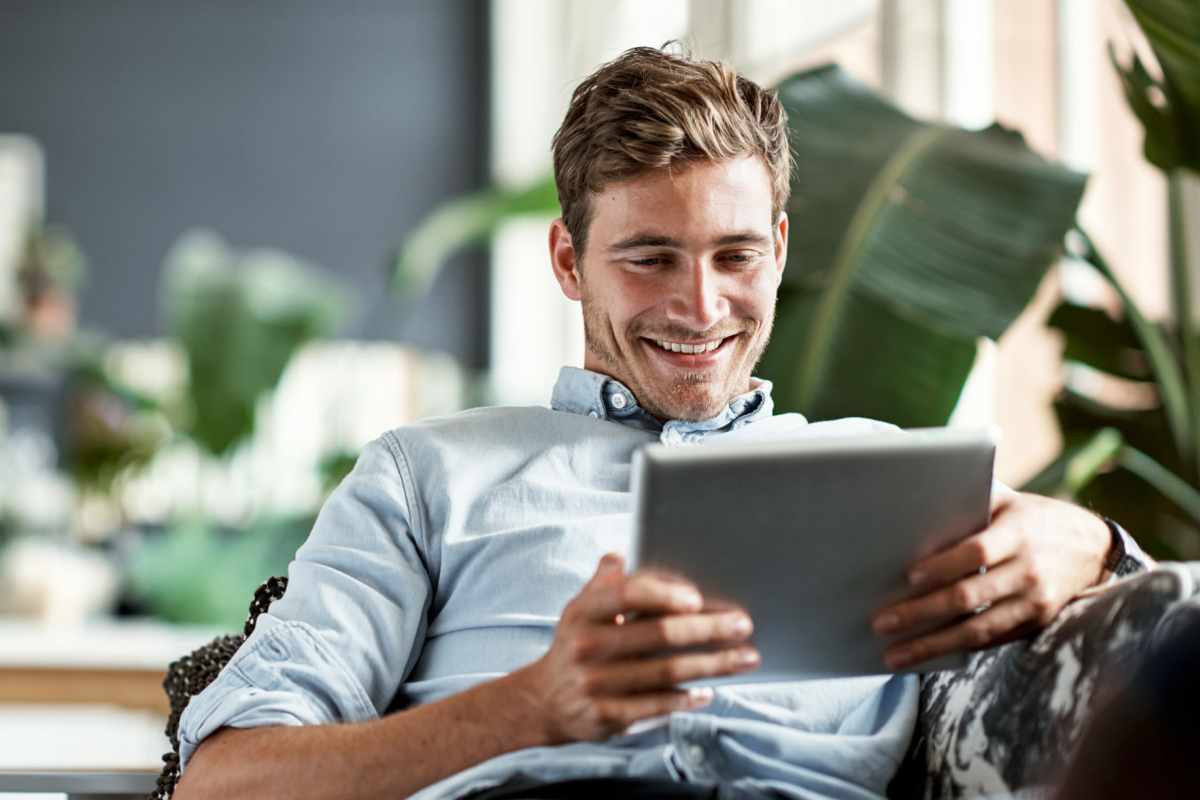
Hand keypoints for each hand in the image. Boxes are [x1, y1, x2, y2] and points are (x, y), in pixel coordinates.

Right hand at [518, 553, 758, 743]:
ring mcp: (596, 683)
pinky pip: (655, 706)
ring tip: (745, 657)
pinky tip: (710, 691)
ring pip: (665, 672)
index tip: (696, 597)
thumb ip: (605, 583)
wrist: (543, 699)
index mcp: (583, 612)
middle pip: (657, 635)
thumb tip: (619, 555)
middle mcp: (587, 646)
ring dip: (711, 664)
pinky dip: (686, 698)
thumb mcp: (581, 608)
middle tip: (742, 624)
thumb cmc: (576, 644)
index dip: (662, 594)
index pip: (625, 596)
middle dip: (706, 629)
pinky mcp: (606, 716)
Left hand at [871, 487, 1110, 669]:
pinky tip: (926, 655)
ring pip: (977, 630)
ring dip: (931, 645)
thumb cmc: (1033, 517)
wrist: (1093, 548)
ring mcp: (1035, 602)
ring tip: (894, 655)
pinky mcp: (1036, 624)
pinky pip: (991, 641)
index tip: (908, 577)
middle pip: (968, 596)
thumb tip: (915, 508)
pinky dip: (956, 650)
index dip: (942, 565)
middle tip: (881, 623)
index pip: (976, 552)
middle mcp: (1029, 570)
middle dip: (920, 613)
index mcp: (1019, 532)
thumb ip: (969, 502)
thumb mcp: (1008, 500)